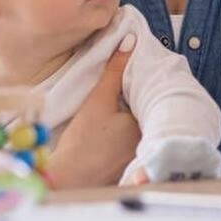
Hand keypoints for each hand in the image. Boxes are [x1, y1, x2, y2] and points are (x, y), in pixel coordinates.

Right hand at [46, 34, 140, 188]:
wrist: (66, 179)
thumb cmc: (83, 142)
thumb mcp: (98, 101)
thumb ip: (114, 71)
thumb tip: (130, 41)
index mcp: (149, 125)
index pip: (154, 95)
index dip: (146, 80)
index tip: (140, 66)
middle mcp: (151, 141)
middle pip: (149, 110)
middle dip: (140, 96)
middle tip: (130, 78)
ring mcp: (142, 155)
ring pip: (141, 124)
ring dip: (134, 112)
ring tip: (122, 97)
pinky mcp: (129, 165)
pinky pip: (133, 138)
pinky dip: (127, 128)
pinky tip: (115, 122)